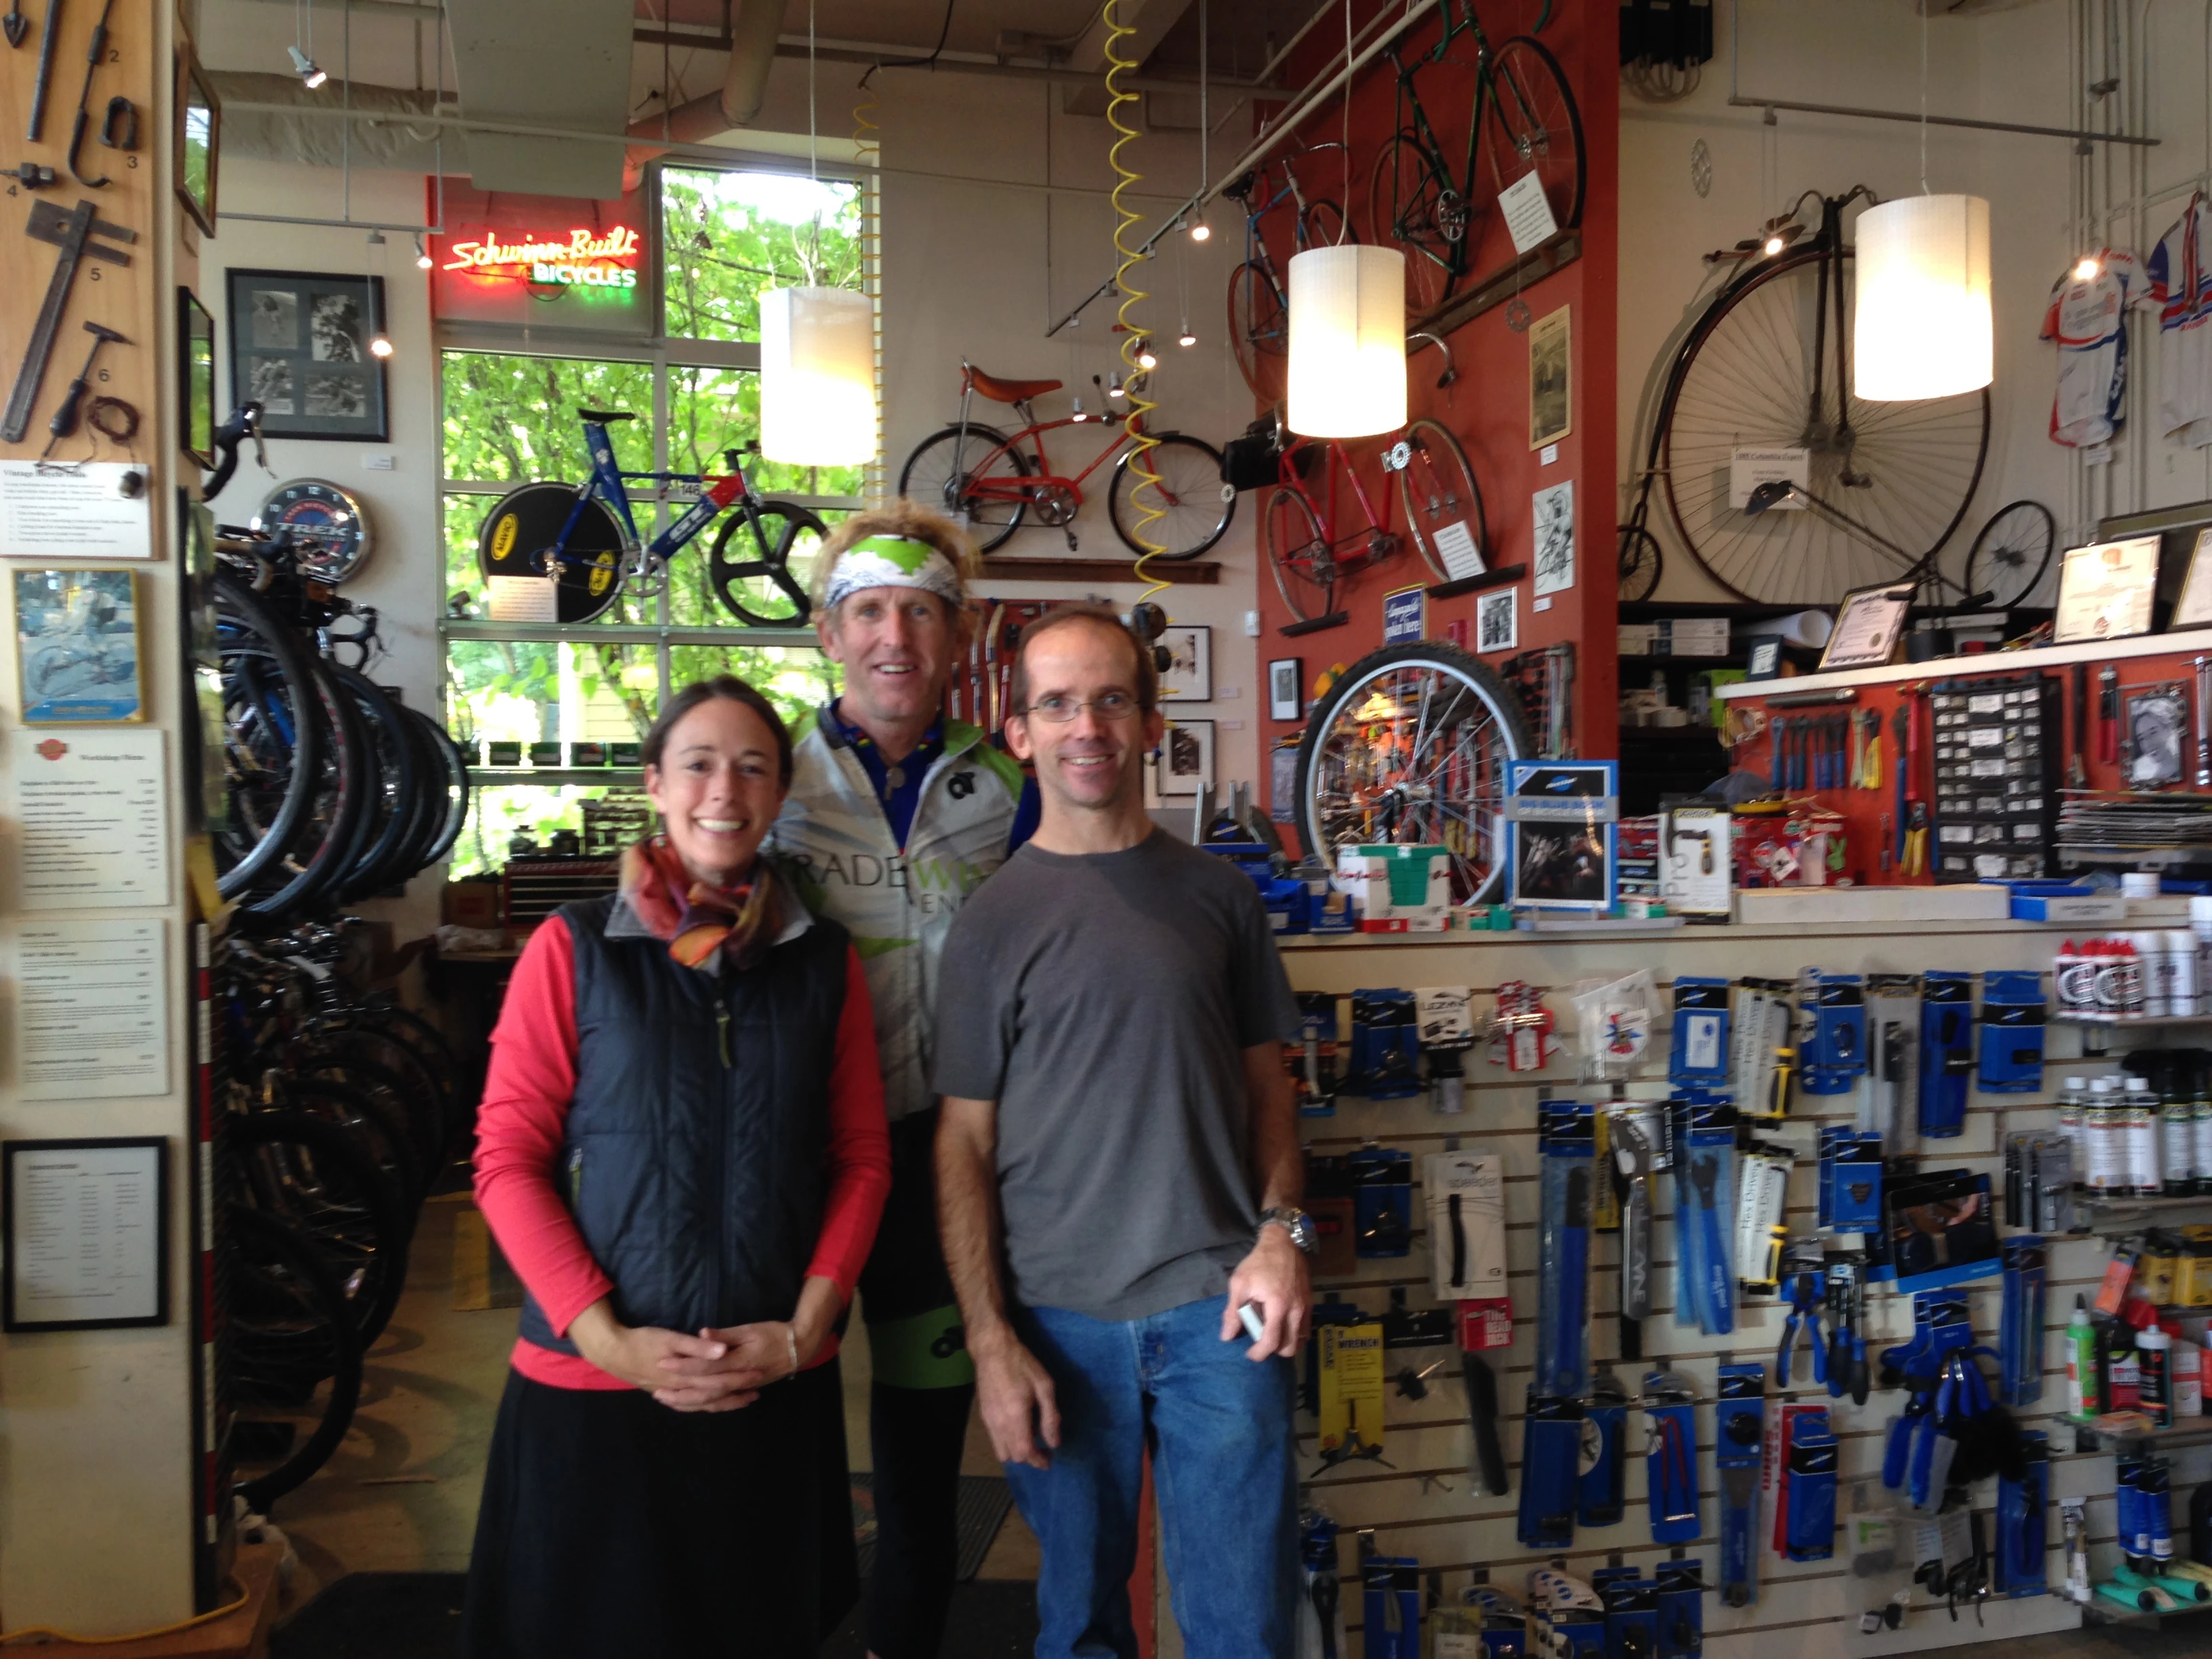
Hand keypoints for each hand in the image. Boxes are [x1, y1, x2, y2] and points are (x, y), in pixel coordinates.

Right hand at [568, 1301, 751, 1410]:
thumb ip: (697, 1347)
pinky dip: (703, 1406)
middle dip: (736, 1393)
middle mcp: (680, 1389)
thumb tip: (724, 1351)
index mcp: (685, 1376)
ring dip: (723, 1403)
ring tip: (742, 1401)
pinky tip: (711, 1405)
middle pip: (714, 1395)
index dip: (739, 1379)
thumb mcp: (670, 1338)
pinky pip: (688, 1404)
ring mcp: (671, 1393)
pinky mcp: (664, 1392)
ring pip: (702, 1403)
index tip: (758, 1376)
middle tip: (757, 1391)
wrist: (612, 1352)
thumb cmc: (643, 1341)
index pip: (719, 1381)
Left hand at [650, 1319, 803, 1411]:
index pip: (705, 1366)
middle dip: (679, 1390)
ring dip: (687, 1402)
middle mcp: (737, 1380)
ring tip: (667, 1400)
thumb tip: (702, 1335)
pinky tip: (689, 1404)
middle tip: (656, 1391)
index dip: (683, 1365)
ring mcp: (740, 1389)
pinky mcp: (742, 1391)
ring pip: (710, 1401)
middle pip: (704, 1389)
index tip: (663, 1362)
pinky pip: (719, 1403)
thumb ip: (726, 1335)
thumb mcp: (750, 1330)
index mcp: (738, 1362)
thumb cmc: (773, 1334)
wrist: (798, 1348)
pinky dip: (702, 1405)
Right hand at [972, 1330, 1059, 1469]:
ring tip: (1030, 1439)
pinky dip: (1007, 1442)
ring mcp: (988, 1421)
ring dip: (1016, 1452)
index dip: (1038, 1461)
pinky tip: (1018, 1427)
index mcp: (1015, 1417)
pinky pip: (994, 1439)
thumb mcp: (1044, 1386)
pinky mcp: (983, 1416)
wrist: (992, 1349)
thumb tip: (1054, 1443)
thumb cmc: (1022, 1364)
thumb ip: (1050, 1417)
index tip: (1050, 1459)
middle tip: (1043, 1449)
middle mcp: (998, 1424)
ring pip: (1001, 1451)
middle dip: (1029, 1458)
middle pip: (1012, 1457)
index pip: (1025, 1453)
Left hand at [1220, 1226, 1309, 1359]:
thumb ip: (1233, 1312)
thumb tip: (1226, 1337)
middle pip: (1290, 1348)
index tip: (1249, 1354)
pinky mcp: (1310, 1303)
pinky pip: (1305, 1329)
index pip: (1271, 1342)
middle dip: (1274, 1350)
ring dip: (1285, 1343)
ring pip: (1300, 1340)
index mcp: (1278, 1306)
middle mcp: (1296, 1310)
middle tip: (1260, 1342)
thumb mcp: (1239, 1283)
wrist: (1283, 1243)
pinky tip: (1281, 1324)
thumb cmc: (1259, 1262)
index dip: (1259, 1353)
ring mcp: (1306, 1307)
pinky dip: (1294, 1334)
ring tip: (1271, 1333)